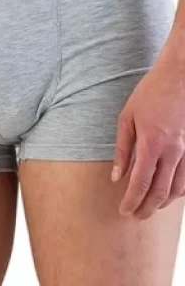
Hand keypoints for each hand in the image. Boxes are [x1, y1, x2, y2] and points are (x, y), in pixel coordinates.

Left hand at [113, 54, 184, 217]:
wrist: (178, 78)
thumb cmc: (150, 93)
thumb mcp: (127, 116)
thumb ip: (122, 148)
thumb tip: (117, 176)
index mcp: (152, 144)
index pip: (141, 183)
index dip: (132, 201)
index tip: (124, 211)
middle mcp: (172, 153)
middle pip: (160, 192)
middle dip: (147, 208)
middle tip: (136, 216)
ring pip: (178, 190)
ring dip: (163, 204)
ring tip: (150, 208)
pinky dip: (178, 192)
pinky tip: (169, 193)